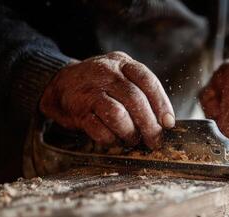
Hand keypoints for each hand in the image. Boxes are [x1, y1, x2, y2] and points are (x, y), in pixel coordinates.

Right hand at [40, 51, 174, 148]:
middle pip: (135, 100)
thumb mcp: (121, 78)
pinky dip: (110, 139)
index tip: (169, 123)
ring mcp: (90, 91)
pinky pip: (98, 128)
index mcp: (123, 64)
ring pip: (118, 114)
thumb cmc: (100, 86)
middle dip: (150, 125)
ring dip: (130, 133)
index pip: (148, 81)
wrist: (59, 83)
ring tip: (132, 140)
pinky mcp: (77, 110)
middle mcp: (106, 73)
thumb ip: (141, 94)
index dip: (162, 104)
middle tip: (154, 141)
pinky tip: (113, 140)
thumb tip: (165, 123)